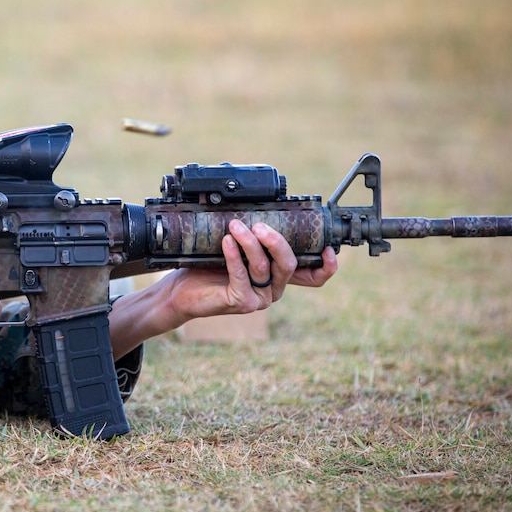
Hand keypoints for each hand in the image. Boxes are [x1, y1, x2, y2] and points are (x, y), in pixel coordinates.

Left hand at [201, 218, 337, 314]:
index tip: (327, 248)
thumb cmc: (209, 267)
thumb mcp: (237, 248)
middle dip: (276, 241)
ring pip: (263, 267)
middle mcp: (274, 289)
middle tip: (259, 225)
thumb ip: (254, 238)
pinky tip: (227, 242)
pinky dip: (234, 256)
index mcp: (278, 276)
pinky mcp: (242, 303)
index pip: (313, 277)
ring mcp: (259, 299)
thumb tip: (260, 209)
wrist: (183, 290)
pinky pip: (242, 275)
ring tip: (235, 226)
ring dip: (249, 243)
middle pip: (288, 264)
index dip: (326, 267)